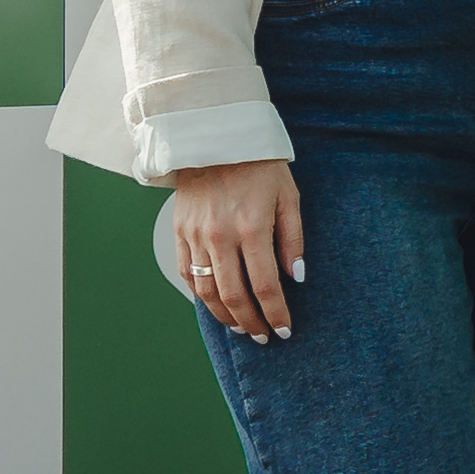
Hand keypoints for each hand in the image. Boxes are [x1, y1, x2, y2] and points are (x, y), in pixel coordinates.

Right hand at [162, 157, 303, 339]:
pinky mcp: (178, 231)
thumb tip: (296, 277)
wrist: (215, 136)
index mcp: (252, 227)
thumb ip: (293, 239)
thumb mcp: (288, 196)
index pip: (265, 286)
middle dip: (251, 323)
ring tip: (241, 328)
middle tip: (263, 337)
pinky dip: (200, 295)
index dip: (276, 313)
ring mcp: (195, 235)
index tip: (285, 330)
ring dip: (224, 316)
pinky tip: (215, 304)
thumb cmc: (260, 165)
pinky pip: (186, 273)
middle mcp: (220, 236)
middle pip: (233, 296)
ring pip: (206, 291)